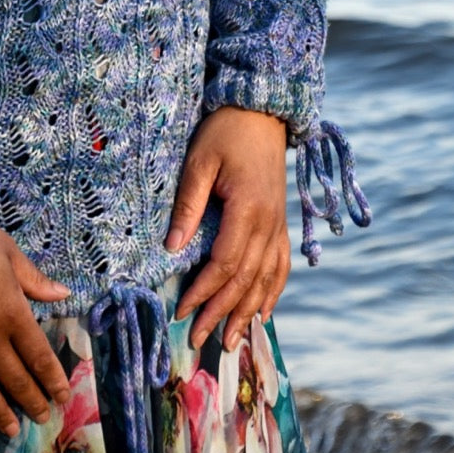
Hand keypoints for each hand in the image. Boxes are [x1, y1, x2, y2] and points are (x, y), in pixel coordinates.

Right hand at [0, 209, 70, 437]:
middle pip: (16, 379)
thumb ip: (34, 280)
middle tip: (42, 418)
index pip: (39, 356)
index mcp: (13, 314)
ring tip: (12, 430)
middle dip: (32, 401)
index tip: (62, 395)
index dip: (53, 379)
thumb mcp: (8, 252)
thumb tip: (63, 295)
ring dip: (1, 414)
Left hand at [165, 107, 290, 351]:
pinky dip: (273, 292)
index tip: (182, 313)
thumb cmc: (225, 131)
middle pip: (246, 280)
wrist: (262, 111)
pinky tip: (263, 313)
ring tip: (231, 342)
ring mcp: (279, 224)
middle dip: (222, 313)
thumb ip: (187, 205)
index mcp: (248, 210)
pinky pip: (281, 265)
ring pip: (267, 279)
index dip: (204, 292)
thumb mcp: (199, 161)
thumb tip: (172, 249)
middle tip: (199, 340)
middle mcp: (269, 224)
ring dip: (248, 312)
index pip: (225, 264)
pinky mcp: (281, 222)